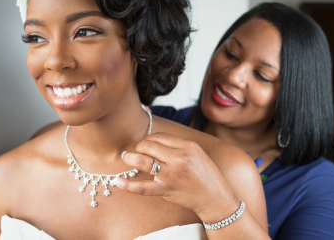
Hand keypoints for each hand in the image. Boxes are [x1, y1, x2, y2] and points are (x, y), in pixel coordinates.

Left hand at [115, 132, 238, 222]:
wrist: (215, 198)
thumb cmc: (206, 175)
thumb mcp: (197, 153)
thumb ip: (178, 146)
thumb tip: (154, 140)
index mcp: (188, 146)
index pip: (160, 136)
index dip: (149, 139)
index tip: (147, 144)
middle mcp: (179, 158)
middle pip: (149, 145)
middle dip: (139, 146)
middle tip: (136, 151)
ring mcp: (171, 174)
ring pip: (143, 161)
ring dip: (130, 157)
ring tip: (125, 156)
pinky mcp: (166, 190)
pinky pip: (142, 187)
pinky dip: (128, 185)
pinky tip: (118, 181)